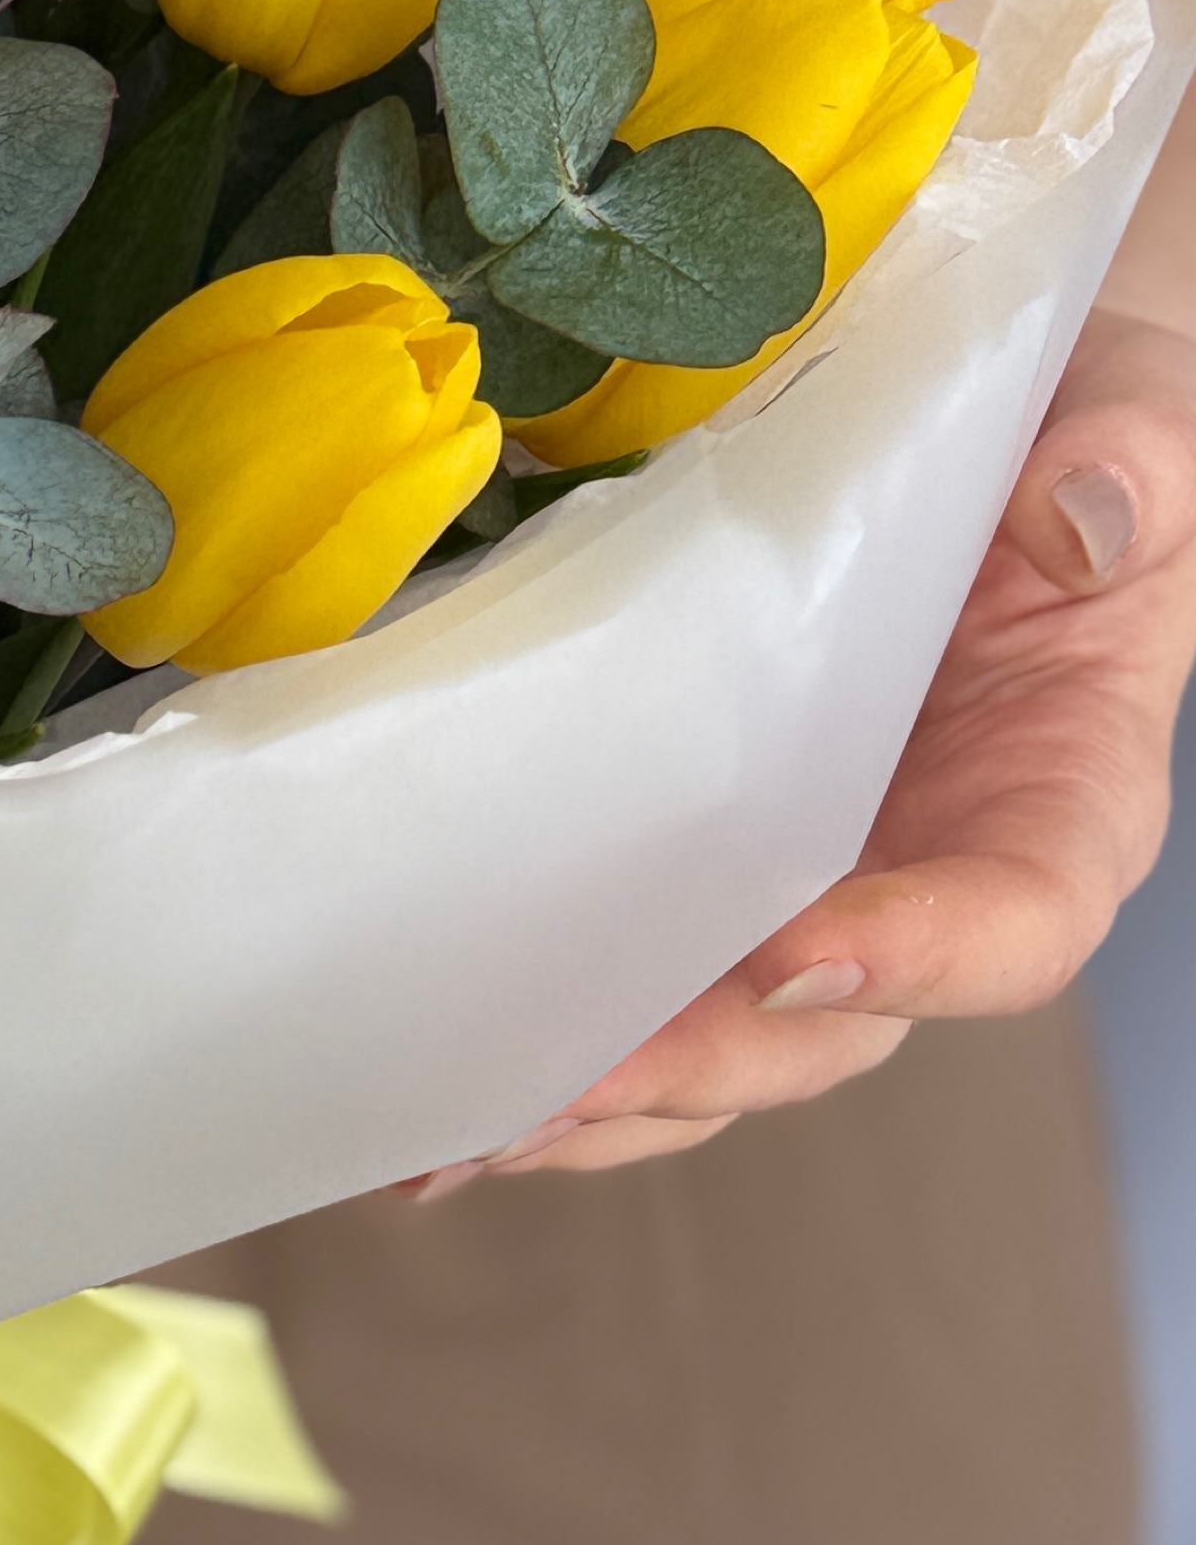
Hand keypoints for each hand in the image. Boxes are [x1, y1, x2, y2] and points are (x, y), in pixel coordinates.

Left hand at [395, 304, 1195, 1193]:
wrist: (958, 409)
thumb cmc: (1060, 425)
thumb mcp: (1127, 417)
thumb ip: (1131, 470)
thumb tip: (1085, 517)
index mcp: (1058, 798)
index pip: (1019, 920)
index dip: (924, 959)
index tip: (798, 955)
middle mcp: (928, 879)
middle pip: (824, 1028)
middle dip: (687, 1066)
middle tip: (550, 1094)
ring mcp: (803, 889)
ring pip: (709, 1045)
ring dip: (582, 1100)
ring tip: (447, 1135)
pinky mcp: (690, 869)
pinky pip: (629, 986)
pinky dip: (532, 1044)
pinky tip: (418, 1087)